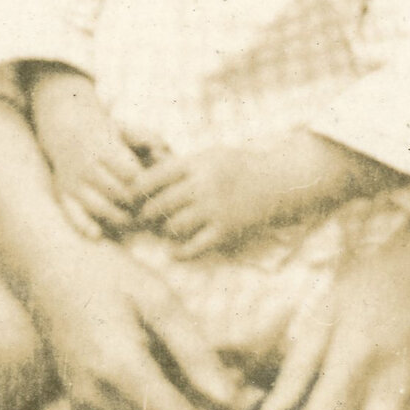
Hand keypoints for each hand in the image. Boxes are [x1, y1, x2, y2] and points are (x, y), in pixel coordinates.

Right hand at [28, 70, 147, 237]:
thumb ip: (145, 138)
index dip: (145, 185)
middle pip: (118, 193)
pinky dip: (84, 226)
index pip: (131, 174)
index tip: (154, 190)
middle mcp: (86, 166)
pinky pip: (72, 215)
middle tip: (147, 210)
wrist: (65, 131)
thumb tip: (163, 150)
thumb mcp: (123, 129)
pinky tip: (97, 235)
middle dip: (136, 203)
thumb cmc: (104, 135)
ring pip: (100, 208)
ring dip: (119, 218)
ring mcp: (73, 182)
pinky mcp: (62, 195)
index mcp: (104, 148)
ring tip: (131, 220)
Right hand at [31, 236, 251, 409]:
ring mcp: (85, 402)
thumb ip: (194, 352)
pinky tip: (186, 391)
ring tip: (224, 398)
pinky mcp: (81, 401)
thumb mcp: (158, 299)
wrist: (44, 265)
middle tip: (248, 406)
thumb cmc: (104, 272)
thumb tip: (231, 399)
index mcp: (119, 369)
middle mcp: (97, 397)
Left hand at [136, 143, 289, 256]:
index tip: (131, 198)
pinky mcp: (226, 230)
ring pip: (173, 227)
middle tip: (143, 219)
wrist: (278, 182)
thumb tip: (142, 177)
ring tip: (163, 230)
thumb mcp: (209, 156)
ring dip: (164, 231)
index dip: (136, 190)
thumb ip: (180, 166)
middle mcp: (203, 186)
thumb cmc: (237, 167)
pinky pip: (193, 248)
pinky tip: (173, 252)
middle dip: (146, 214)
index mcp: (196, 164)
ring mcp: (215, 209)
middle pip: (158, 205)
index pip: (152, 177)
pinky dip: (179, 253)